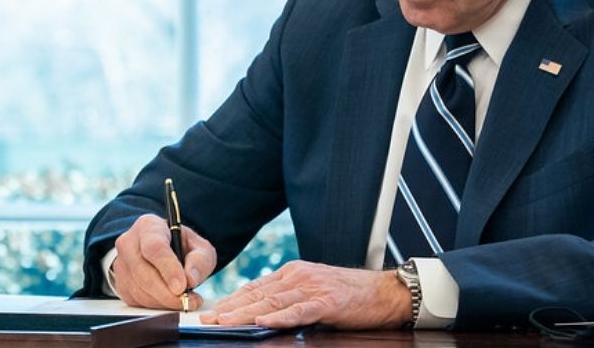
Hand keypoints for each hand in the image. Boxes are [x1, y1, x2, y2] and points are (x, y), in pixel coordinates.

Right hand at [112, 213, 217, 310]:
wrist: (162, 251)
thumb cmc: (181, 246)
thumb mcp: (199, 246)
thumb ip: (200, 260)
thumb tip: (190, 279)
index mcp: (148, 226)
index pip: (154, 248)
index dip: (168, 269)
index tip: (182, 286)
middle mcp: (129, 243)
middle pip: (143, 272)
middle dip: (167, 293)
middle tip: (188, 301)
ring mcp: (121, 264)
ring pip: (140, 290)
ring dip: (164, 302)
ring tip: (186, 301)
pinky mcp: (120, 284)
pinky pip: (137, 301)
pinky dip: (156, 305)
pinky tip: (171, 301)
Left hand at [200, 260, 411, 329]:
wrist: (385, 291)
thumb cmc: (350, 293)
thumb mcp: (314, 289)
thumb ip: (290, 296)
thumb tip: (261, 311)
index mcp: (293, 272)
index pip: (256, 287)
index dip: (232, 300)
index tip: (213, 311)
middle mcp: (299, 276)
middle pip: (258, 294)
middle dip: (230, 308)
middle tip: (208, 318)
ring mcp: (312, 288)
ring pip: (272, 302)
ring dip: (245, 313)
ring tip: (224, 322)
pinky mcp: (327, 302)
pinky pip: (299, 311)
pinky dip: (279, 317)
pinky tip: (263, 323)